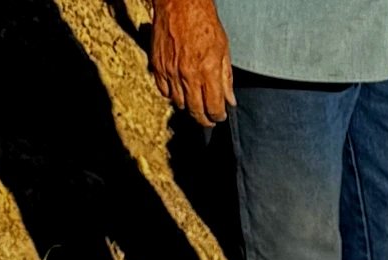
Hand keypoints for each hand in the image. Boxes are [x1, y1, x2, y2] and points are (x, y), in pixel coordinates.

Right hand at [151, 0, 234, 120]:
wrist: (180, 3)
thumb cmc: (203, 21)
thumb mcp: (223, 48)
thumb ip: (226, 77)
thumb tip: (229, 100)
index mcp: (207, 70)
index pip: (213, 107)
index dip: (218, 116)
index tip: (220, 116)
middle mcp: (188, 75)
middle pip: (196, 110)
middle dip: (204, 119)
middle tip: (209, 119)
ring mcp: (171, 72)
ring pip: (179, 104)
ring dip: (188, 106)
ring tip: (195, 102)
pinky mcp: (158, 67)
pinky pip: (164, 91)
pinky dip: (172, 95)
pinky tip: (179, 90)